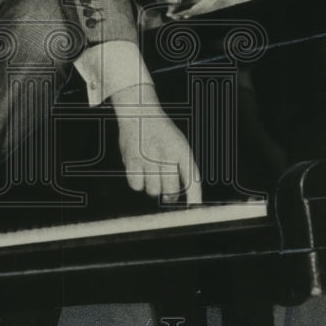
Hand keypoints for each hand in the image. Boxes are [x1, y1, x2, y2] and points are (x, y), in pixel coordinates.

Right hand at [111, 84, 201, 204]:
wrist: (139, 114)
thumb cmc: (162, 134)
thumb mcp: (180, 146)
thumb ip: (186, 170)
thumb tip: (191, 201)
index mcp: (181, 151)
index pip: (191, 180)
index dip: (194, 198)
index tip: (194, 211)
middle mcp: (166, 155)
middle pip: (170, 191)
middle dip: (169, 195)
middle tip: (167, 193)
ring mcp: (148, 158)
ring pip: (152, 191)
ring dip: (153, 188)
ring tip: (151, 174)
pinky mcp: (131, 160)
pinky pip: (136, 186)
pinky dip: (138, 183)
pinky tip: (139, 172)